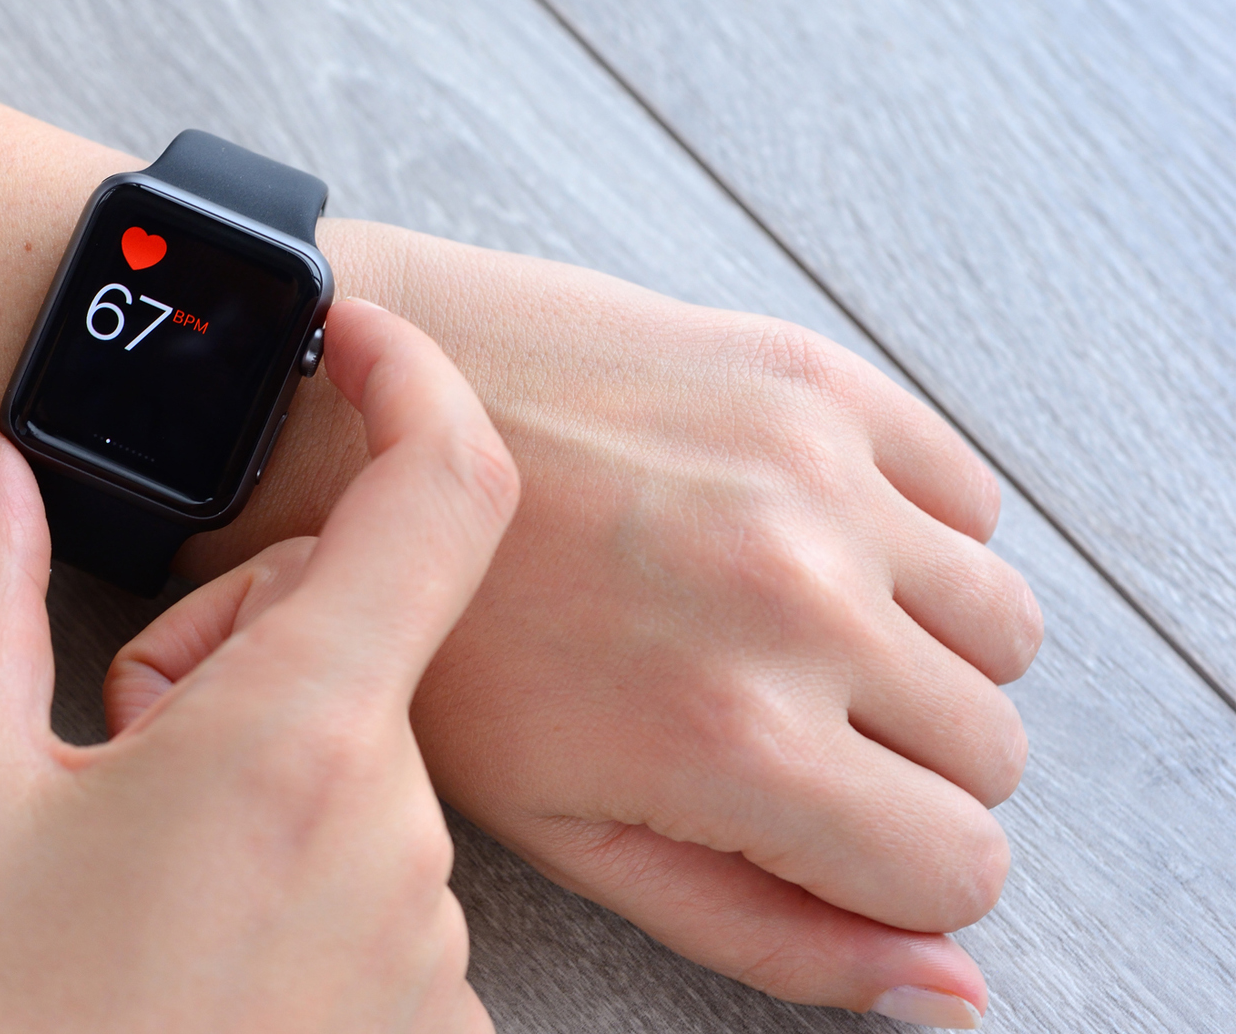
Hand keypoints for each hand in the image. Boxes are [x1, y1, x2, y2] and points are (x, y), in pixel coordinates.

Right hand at [0, 299, 519, 1031]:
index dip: (410, 383)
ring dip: (255, 756)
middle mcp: (406, 840)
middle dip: (236, 643)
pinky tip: (184, 933)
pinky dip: (292, 854)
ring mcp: (431, 945)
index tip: (354, 335)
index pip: (439, 500)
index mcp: (304, 746)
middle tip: (113, 736)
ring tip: (131, 860)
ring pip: (361, 757)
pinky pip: (379, 868)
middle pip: (356, 638)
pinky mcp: (429, 1024)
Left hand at [178, 223, 1041, 1027]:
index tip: (818, 832)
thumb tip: (949, 994)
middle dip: (905, 768)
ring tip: (790, 637)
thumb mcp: (569, 831)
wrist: (346, 432)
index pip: (961, 868)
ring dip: (925, 655)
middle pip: (993, 751)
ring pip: (1006, 628)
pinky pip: (972, 498)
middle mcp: (797, 598)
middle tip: (780, 726)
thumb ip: (766, 927)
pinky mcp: (810, 379)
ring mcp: (813, 474)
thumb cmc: (440, 648)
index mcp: (732, 734)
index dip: (890, 872)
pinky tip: (800, 544)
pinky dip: (916, 540)